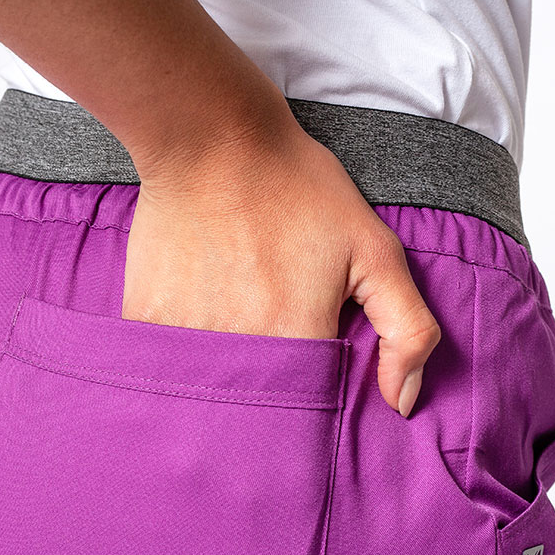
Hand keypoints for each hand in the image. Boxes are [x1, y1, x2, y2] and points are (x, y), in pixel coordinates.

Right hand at [123, 124, 440, 417]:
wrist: (210, 139)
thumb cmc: (297, 189)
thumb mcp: (375, 249)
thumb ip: (407, 331)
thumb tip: (401, 404)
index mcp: (297, 340)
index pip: (305, 415)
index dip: (310, 406)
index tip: (305, 380)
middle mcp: (239, 349)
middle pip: (254, 410)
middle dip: (263, 399)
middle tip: (265, 352)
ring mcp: (186, 338)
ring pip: (207, 393)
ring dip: (220, 384)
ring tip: (230, 333)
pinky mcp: (147, 323)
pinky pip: (165, 366)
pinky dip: (180, 359)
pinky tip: (194, 322)